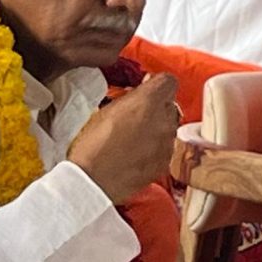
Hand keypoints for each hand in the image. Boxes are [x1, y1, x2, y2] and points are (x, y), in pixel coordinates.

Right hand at [68, 73, 181, 203]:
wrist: (92, 180)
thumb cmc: (93, 144)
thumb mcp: (106, 110)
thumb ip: (132, 97)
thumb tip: (144, 88)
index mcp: (149, 100)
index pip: (169, 81)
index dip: (157, 85)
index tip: (147, 91)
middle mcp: (164, 119)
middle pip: (169, 105)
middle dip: (156, 108)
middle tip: (137, 117)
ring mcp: (167, 141)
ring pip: (169, 126)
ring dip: (157, 128)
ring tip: (135, 139)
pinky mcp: (165, 161)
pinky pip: (166, 147)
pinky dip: (156, 148)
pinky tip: (137, 154)